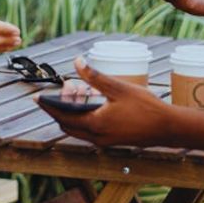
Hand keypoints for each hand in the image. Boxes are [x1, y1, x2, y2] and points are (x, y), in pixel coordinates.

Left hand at [36, 57, 203, 149]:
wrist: (167, 128)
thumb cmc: (145, 107)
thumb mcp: (118, 87)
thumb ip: (95, 76)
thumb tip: (77, 61)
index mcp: (95, 123)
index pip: (62, 116)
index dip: (48, 106)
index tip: (36, 98)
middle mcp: (96, 136)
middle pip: (67, 124)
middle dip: (60, 108)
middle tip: (65, 88)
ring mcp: (104, 141)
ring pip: (78, 128)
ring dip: (73, 113)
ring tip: (78, 91)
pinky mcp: (111, 141)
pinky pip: (89, 131)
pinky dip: (84, 118)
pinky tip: (92, 102)